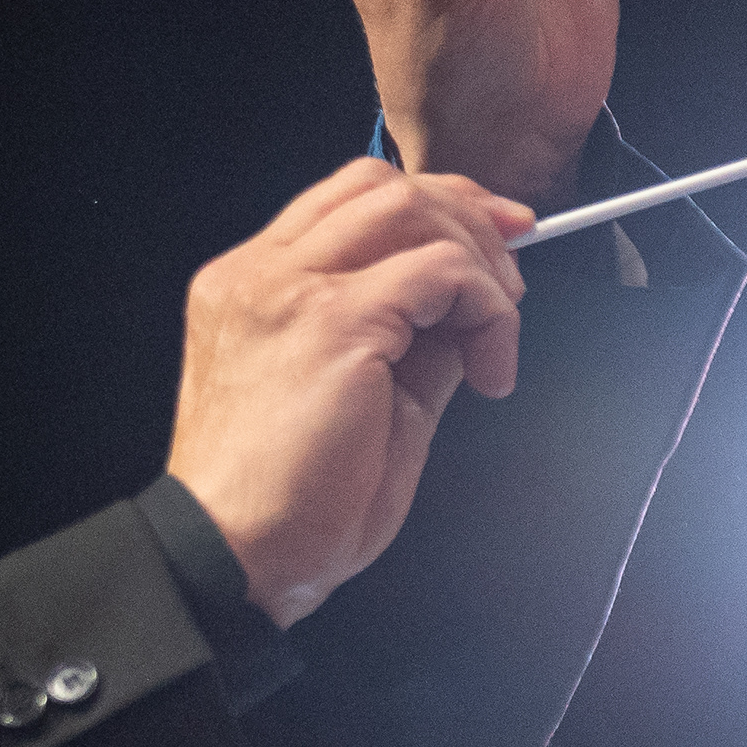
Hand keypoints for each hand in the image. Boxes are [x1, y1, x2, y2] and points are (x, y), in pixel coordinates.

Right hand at [164, 160, 530, 626]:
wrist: (233, 559)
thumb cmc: (281, 508)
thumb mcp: (361, 402)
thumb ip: (408, 344)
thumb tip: (466, 314)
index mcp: (252, 287)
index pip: (350, 201)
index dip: (434, 205)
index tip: (491, 239)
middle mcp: (260, 274)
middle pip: (383, 187)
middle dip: (468, 216)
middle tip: (513, 278)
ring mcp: (290, 289)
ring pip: (411, 210)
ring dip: (479, 261)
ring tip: (497, 331)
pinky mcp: (333, 321)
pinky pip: (440, 271)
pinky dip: (486, 310)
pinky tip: (488, 369)